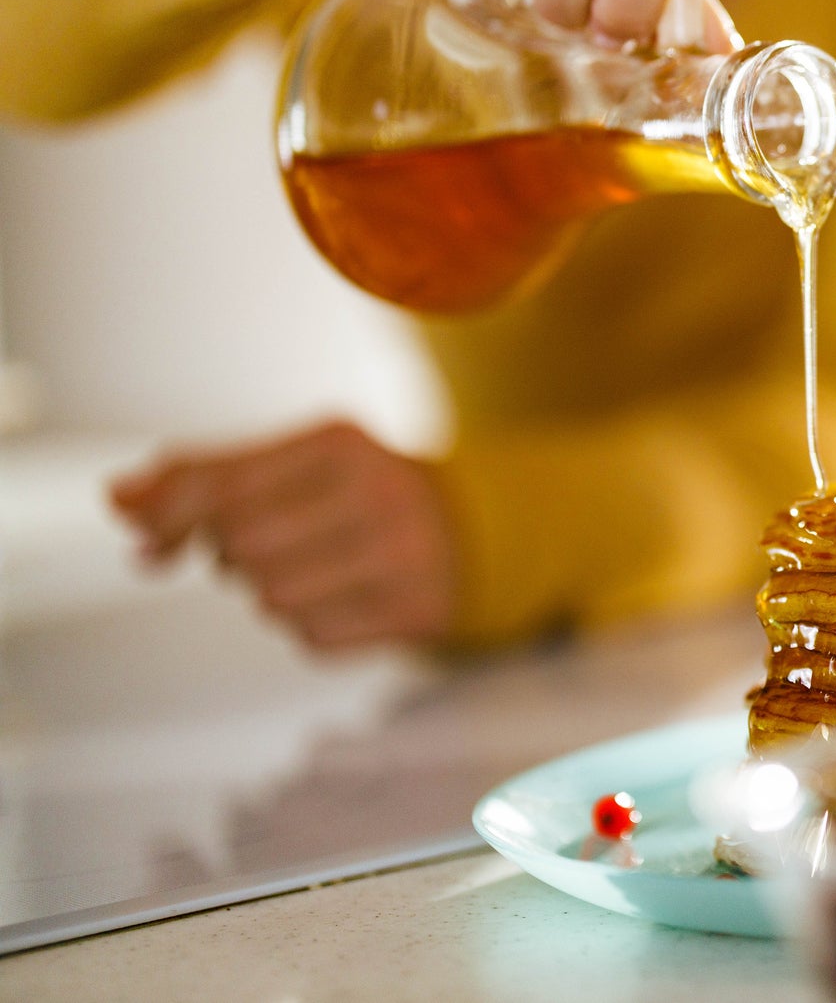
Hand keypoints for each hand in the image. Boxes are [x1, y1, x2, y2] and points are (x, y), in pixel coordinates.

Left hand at [110, 420, 454, 649]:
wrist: (473, 529)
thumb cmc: (361, 493)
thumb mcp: (296, 462)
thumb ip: (205, 475)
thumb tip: (118, 498)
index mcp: (339, 442)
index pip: (223, 483)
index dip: (169, 514)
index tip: (148, 537)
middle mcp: (376, 491)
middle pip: (241, 546)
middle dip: (234, 555)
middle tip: (265, 543)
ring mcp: (401, 553)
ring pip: (273, 599)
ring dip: (271, 593)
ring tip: (311, 569)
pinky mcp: (415, 610)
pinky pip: (312, 638)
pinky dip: (311, 625)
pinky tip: (343, 597)